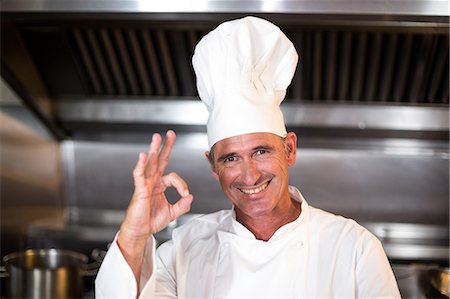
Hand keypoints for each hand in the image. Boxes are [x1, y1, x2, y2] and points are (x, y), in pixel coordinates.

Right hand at [117, 131, 192, 280]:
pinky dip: (141, 165)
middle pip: (160, 160)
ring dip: (153, 150)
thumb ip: (182, 205)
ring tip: (156, 137)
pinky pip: (139, 175)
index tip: (185, 196)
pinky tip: (142, 156)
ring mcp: (145, 184)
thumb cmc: (151, 221)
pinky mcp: (139, 190)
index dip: (182, 185)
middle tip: (170, 133)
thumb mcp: (172, 213)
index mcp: (160, 185)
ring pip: (150, 163)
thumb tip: (190, 196)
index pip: (174, 177)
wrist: (140, 232)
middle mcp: (152, 181)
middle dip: (166, 146)